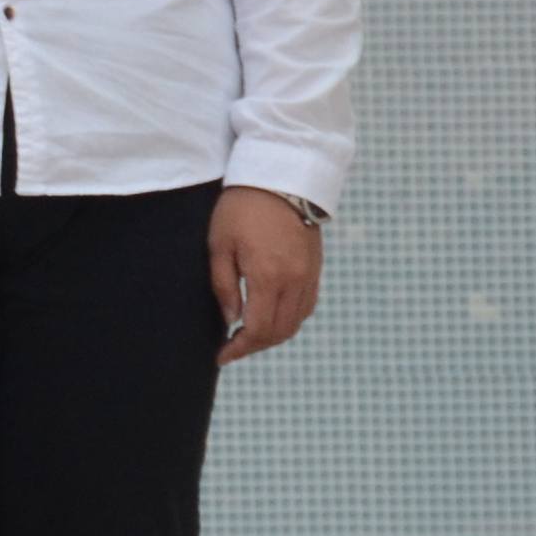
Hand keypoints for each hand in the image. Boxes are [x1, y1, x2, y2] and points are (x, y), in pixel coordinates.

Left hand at [210, 188, 324, 365]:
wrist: (280, 179)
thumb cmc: (241, 208)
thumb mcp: (219, 245)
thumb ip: (223, 285)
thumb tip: (230, 319)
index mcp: (268, 276)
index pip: (257, 329)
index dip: (239, 348)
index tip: (221, 356)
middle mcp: (295, 281)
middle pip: (279, 332)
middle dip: (254, 346)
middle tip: (231, 349)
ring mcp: (309, 275)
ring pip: (296, 322)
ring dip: (273, 336)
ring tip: (248, 337)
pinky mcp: (316, 268)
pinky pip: (306, 306)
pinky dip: (289, 320)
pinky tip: (271, 318)